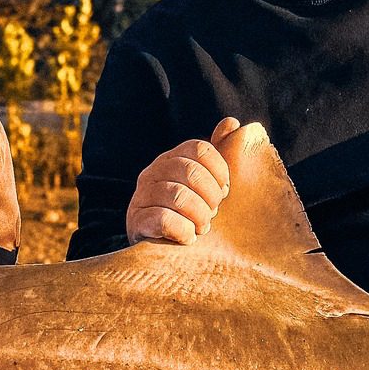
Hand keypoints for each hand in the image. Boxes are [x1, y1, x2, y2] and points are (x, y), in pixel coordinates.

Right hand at [126, 116, 238, 244]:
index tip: (224, 191)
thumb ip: (218, 154)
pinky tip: (188, 238)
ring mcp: (142, 195)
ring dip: (200, 217)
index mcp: (172, 158)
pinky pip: (165, 220)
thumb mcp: (205, 183)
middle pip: (191, 171)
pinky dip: (184, 231)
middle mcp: (153, 171)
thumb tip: (232, 123)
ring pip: (179, 196)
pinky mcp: (136, 221)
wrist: (159, 246)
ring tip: (202, 227)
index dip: (220, 171)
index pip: (201, 149)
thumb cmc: (188, 212)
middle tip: (213, 213)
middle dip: (211, 196)